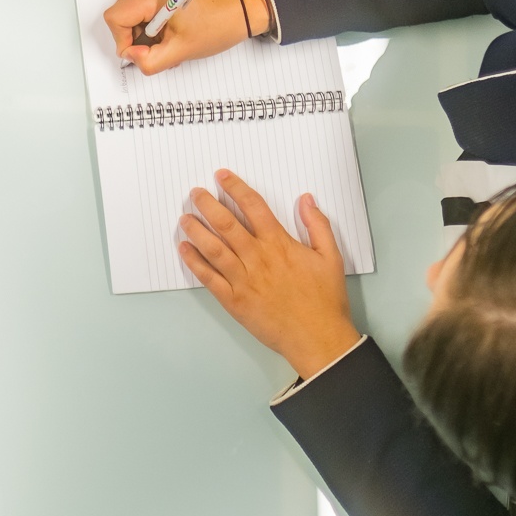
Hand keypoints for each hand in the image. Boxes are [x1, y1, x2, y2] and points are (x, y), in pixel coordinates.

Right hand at [106, 0, 268, 73]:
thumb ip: (149, 60)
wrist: (239, 12)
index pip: (116, 18)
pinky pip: (141, 13)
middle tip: (159, 48)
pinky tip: (169, 35)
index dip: (124, 41)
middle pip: (121, 16)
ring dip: (144, 35)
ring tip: (168, 41)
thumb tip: (130, 57)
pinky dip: (150, 29)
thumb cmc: (218, 24)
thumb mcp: (181, 51)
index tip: (142, 53)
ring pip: (130, 16)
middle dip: (136, 39)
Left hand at [179, 169, 361, 379]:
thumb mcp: (331, 258)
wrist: (318, 338)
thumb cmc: (325, 300)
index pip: (253, 207)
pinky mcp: (234, 301)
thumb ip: (317, 225)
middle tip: (195, 193)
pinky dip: (194, 262)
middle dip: (207, 204)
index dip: (235, 188)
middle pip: (226, 223)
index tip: (222, 176)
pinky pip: (209, 278)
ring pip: (213, 248)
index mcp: (279, 244)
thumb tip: (306, 199)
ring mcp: (243, 280)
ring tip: (185, 217)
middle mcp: (258, 258)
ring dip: (196, 230)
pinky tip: (185, 249)